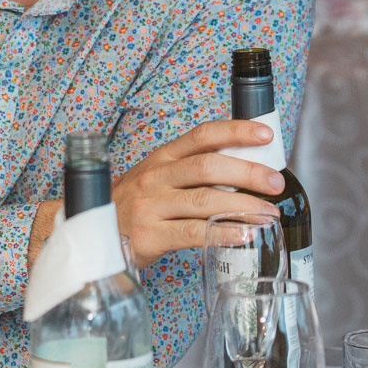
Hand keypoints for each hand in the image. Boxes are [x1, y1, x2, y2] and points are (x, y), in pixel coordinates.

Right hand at [110, 120, 286, 269]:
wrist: (91, 233)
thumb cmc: (136, 206)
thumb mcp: (158, 179)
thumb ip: (193, 173)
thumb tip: (247, 171)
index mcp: (163, 157)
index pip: (202, 135)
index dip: (235, 131)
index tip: (265, 134)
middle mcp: (156, 177)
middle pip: (208, 167)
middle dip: (248, 172)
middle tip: (276, 183)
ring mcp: (152, 205)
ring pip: (205, 200)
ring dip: (244, 206)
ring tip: (269, 213)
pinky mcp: (150, 235)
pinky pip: (194, 233)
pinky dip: (224, 233)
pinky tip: (245, 236)